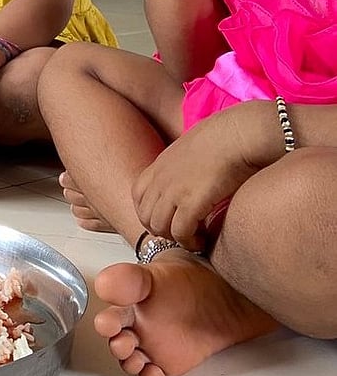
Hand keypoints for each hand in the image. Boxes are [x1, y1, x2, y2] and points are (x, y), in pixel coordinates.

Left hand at [132, 106, 263, 251]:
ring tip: (193, 239)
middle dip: (160, 230)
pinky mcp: (191, 202)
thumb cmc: (225, 138)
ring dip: (175, 238)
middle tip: (181, 234)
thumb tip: (193, 176)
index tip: (167, 219)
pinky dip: (189, 241)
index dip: (149, 211)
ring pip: (159, 227)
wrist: (237, 134)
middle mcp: (161, 179)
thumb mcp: (192, 148)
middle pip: (145, 215)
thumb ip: (183, 165)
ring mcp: (173, 191)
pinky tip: (203, 240)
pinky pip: (180, 232)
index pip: (137, 195)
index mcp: (160, 165)